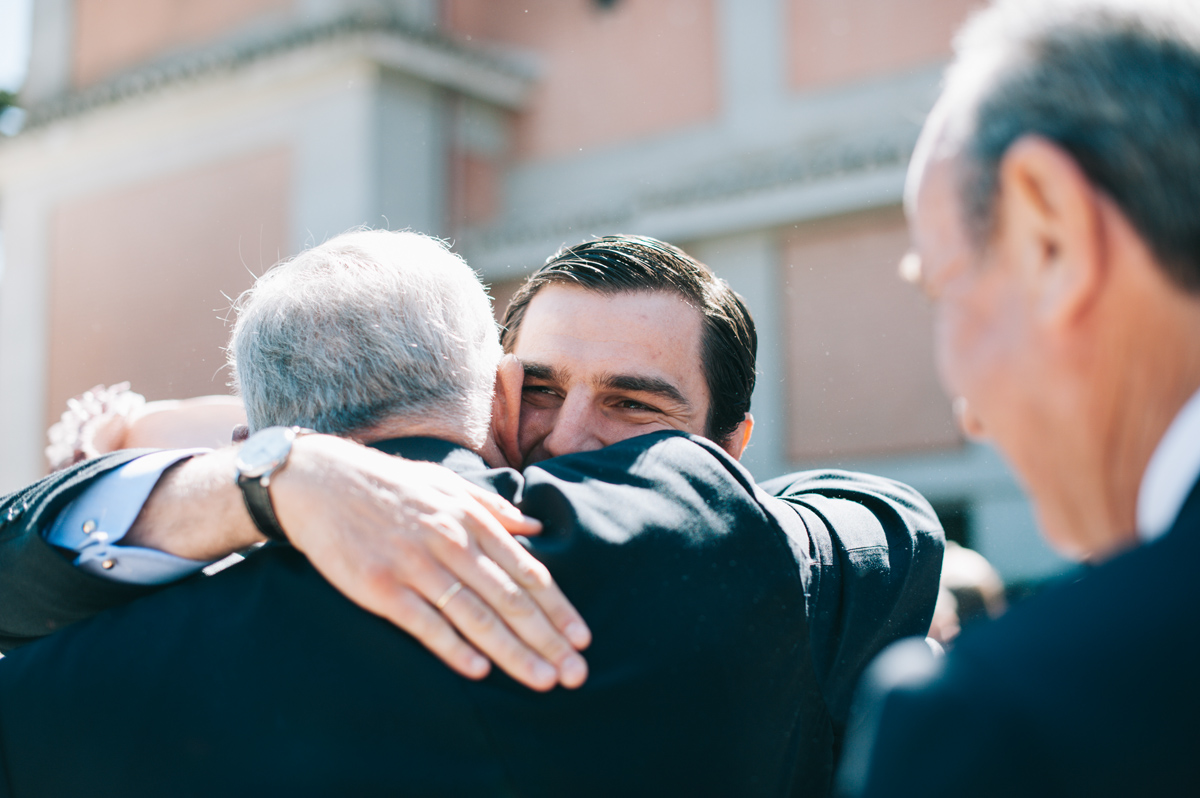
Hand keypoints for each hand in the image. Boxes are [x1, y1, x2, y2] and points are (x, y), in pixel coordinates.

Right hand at [273, 435, 590, 690]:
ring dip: (513, 652)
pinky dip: (454, 648)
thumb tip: (535, 525)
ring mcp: (415, 565)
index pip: (527, 571)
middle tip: (575, 672)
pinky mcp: (380, 587)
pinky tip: (480, 671)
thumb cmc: (389, 485)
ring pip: (476, 616)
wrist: (320, 481)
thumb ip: (492, 507)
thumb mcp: (446, 483)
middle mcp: (450, 542)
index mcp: (471, 519)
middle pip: (510, 599)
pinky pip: (425, 624)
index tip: (581, 636)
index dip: (557, 607)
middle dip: (548, 639)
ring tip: (543, 679)